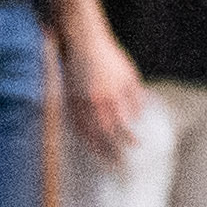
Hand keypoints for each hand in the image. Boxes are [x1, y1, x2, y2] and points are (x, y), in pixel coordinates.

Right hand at [67, 22, 143, 158]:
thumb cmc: (110, 57)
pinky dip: (81, 134)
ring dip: (95, 147)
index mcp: (112, 96)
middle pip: (103, 133)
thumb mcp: (129, 75)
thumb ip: (134, 97)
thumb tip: (137, 118)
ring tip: (102, 158)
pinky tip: (87, 142)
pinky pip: (74, 121)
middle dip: (111, 150)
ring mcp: (79, 100)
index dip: (128, 138)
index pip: (121, 125)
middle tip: (118, 164)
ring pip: (86, 130)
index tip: (135, 146)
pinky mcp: (68, 97)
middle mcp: (95, 102)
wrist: (83, 42)